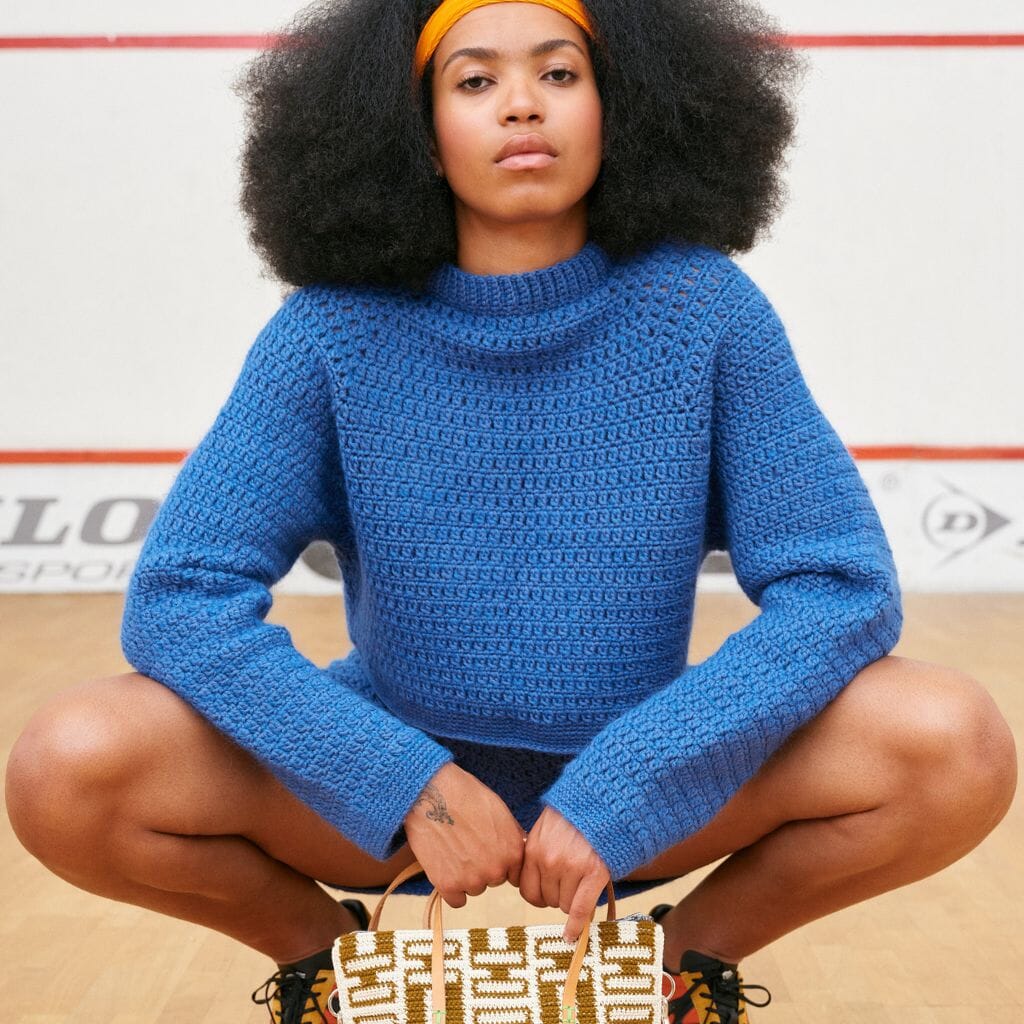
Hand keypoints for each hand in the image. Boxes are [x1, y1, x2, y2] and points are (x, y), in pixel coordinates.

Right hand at [403, 762, 527, 907]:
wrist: (432, 793)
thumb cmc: (466, 796)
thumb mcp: (501, 811)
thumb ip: (513, 837)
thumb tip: (521, 849)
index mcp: (513, 851)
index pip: (514, 873)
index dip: (499, 860)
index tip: (487, 849)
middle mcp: (497, 870)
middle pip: (494, 880)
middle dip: (483, 866)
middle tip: (467, 843)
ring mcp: (472, 880)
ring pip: (474, 888)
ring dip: (465, 875)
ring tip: (453, 847)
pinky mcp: (448, 886)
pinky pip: (456, 899)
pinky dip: (450, 886)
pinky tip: (445, 863)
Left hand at [518, 805, 610, 944]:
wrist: (601, 802)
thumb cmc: (573, 816)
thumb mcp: (545, 828)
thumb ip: (537, 853)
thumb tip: (532, 881)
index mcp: (534, 850)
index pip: (527, 891)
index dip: (539, 895)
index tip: (548, 892)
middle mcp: (549, 861)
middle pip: (547, 900)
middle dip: (558, 895)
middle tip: (571, 880)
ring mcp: (571, 868)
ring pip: (564, 905)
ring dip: (572, 900)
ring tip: (583, 880)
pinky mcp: (593, 873)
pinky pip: (580, 909)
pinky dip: (576, 925)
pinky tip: (573, 936)